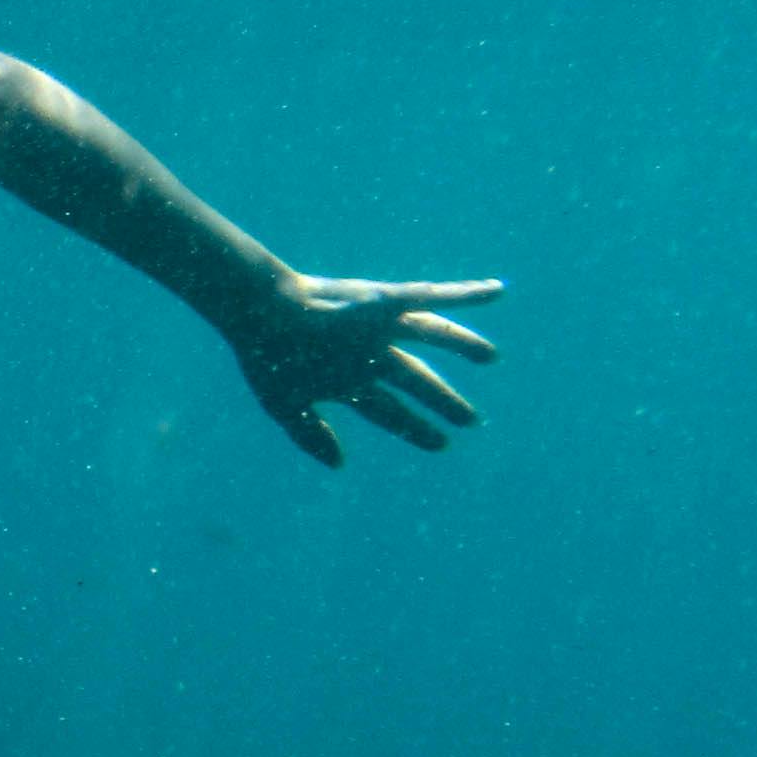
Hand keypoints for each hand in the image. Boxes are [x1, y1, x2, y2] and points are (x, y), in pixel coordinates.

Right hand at [226, 274, 502, 466]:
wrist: (260, 312)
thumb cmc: (266, 357)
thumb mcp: (283, 405)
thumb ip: (311, 436)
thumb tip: (339, 465)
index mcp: (346, 379)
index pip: (389, 410)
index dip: (415, 428)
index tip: (441, 445)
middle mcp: (368, 352)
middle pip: (414, 379)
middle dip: (441, 400)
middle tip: (471, 420)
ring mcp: (378, 326)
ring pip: (430, 335)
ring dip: (462, 344)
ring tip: (492, 357)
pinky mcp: (385, 301)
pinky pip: (432, 296)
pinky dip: (464, 294)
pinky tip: (496, 291)